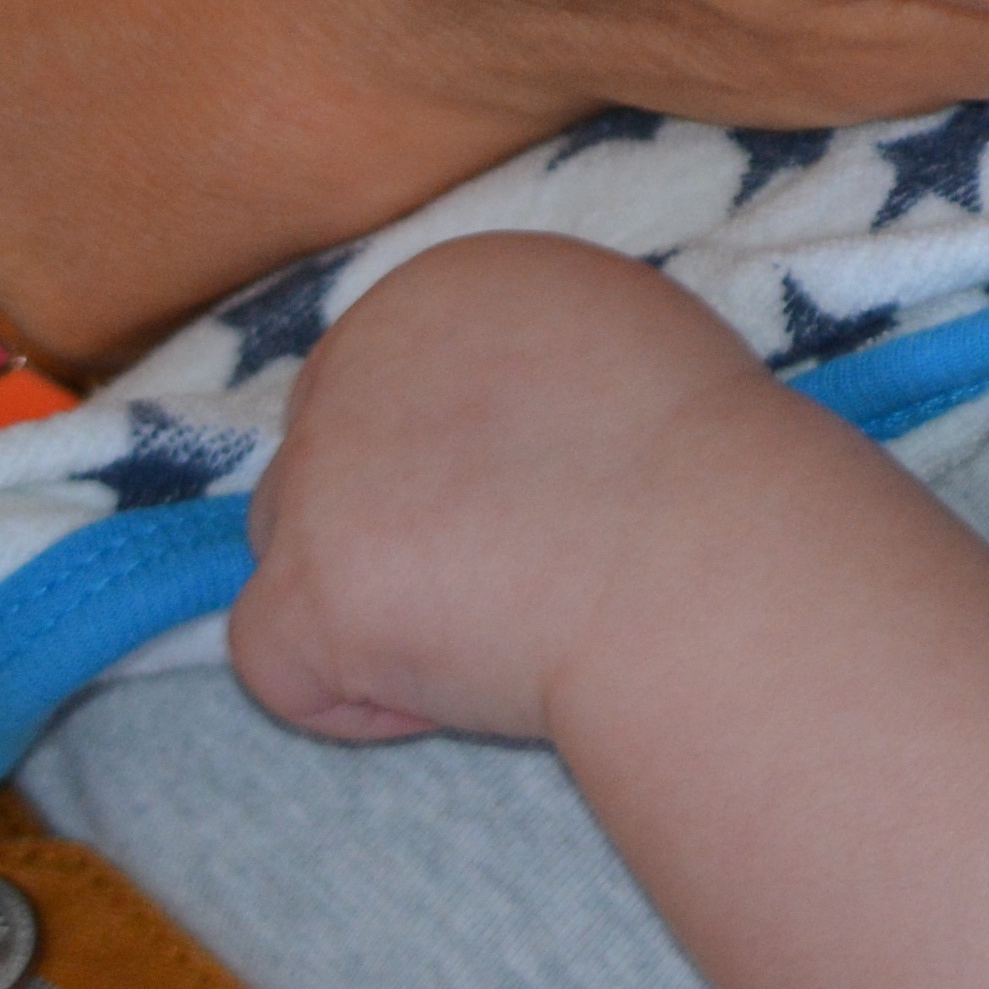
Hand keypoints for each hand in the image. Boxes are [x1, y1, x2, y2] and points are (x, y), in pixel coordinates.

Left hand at [231, 234, 740, 746]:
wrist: (710, 558)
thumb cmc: (714, 469)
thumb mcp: (627, 342)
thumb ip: (528, 362)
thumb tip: (500, 424)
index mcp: (444, 286)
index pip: (381, 380)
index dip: (445, 464)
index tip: (532, 508)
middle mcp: (359, 353)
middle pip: (321, 460)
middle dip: (391, 529)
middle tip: (511, 576)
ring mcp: (319, 472)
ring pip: (291, 552)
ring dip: (370, 605)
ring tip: (496, 631)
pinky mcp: (305, 586)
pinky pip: (275, 664)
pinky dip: (352, 702)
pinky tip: (454, 692)